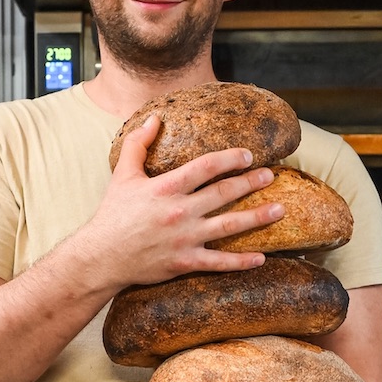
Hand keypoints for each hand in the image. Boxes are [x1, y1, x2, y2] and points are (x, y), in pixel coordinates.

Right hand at [83, 115, 284, 289]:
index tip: (248, 155)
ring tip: (280, 209)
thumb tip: (154, 118)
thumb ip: (137, 144)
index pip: (206, 166)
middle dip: (251, 182)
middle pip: (224, 192)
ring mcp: (185, 238)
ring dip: (257, 217)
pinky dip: (241, 262)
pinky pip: (219, 263)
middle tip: (271, 175)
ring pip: (229, 225)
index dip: (230, 158)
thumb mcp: (122, 174)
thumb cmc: (112, 215)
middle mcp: (180, 211)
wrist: (101, 256)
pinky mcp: (185, 262)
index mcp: (167, 187)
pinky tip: (261, 258)